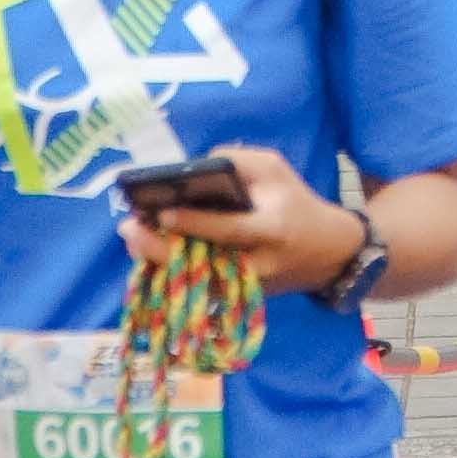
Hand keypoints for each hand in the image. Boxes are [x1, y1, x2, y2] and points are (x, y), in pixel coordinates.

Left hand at [124, 142, 365, 295]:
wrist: (327, 251)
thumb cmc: (295, 202)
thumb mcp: (276, 169)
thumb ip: (237, 161)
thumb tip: (191, 168)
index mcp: (271, 229)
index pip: (228, 230)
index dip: (194, 223)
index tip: (162, 213)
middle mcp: (256, 264)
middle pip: (201, 263)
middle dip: (160, 248)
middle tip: (129, 229)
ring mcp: (243, 286)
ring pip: (191, 280)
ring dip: (157, 260)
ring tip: (132, 236)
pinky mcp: (235, 295)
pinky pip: (195, 285)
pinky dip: (170, 268)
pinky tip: (148, 250)